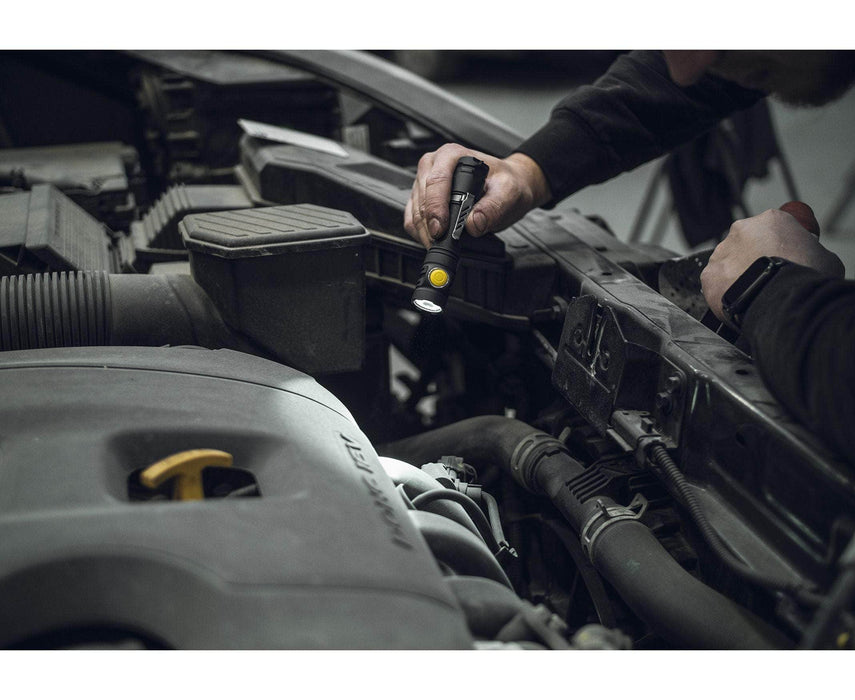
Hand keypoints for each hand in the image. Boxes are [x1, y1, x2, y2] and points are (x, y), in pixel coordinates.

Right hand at [404, 143, 551, 247]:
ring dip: (424, 232)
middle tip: (442, 243)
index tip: (441, 230)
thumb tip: (473, 223)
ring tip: (440, 245)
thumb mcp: (508, 192)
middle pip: (422, 198)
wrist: (505, 185)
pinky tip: (434, 240)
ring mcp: (424, 181)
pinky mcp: (420, 198)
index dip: (436, 208)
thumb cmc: (504, 183)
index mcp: (452, 155)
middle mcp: (434, 165)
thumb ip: (493, 208)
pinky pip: (411, 219)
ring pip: (414, 211)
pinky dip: (420, 233)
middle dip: (430, 225)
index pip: (436, 181)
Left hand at [701, 207, 844, 319]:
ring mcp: (721, 252)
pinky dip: (724, 292)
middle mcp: (741, 230)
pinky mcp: (708, 275)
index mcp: (771, 220)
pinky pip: (715, 283)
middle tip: (765, 277)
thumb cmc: (806, 277)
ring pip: (727, 263)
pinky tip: (738, 301)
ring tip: (752, 292)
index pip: (771, 229)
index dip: (777, 245)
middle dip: (753, 258)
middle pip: (745, 244)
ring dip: (737, 275)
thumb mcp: (825, 258)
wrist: (783, 302)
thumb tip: (810, 257)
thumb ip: (812, 252)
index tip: (782, 258)